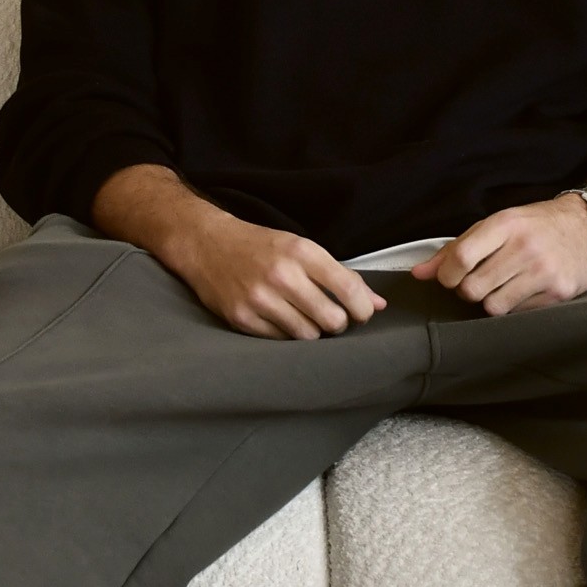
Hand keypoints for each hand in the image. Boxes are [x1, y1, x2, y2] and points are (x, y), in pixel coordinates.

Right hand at [172, 212, 386, 339]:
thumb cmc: (261, 246)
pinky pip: (280, 341)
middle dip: (338, 324)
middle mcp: (282, 275)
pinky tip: (281, 320)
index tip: (363, 313)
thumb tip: (379, 303)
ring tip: (304, 317)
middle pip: (332, 320)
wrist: (207, 245)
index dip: (363, 308)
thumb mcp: (302, 249)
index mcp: (301, 252)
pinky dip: (287, 335)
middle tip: (331, 317)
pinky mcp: (242, 318)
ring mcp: (260, 299)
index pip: (348, 289)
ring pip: (308, 336)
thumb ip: (341, 275)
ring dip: (312, 331)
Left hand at [412, 193, 586, 316]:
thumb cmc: (536, 226)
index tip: (449, 279)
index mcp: (505, 224)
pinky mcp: (559, 291)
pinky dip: (515, 307)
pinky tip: (524, 290)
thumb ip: (456, 249)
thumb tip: (419, 273)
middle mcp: (525, 247)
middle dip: (469, 290)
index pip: (461, 257)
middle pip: (473, 288)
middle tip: (479, 282)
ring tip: (503, 286)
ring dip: (492, 301)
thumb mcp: (496, 225)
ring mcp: (544, 271)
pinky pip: (519, 313)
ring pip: (494, 306)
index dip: (446, 276)